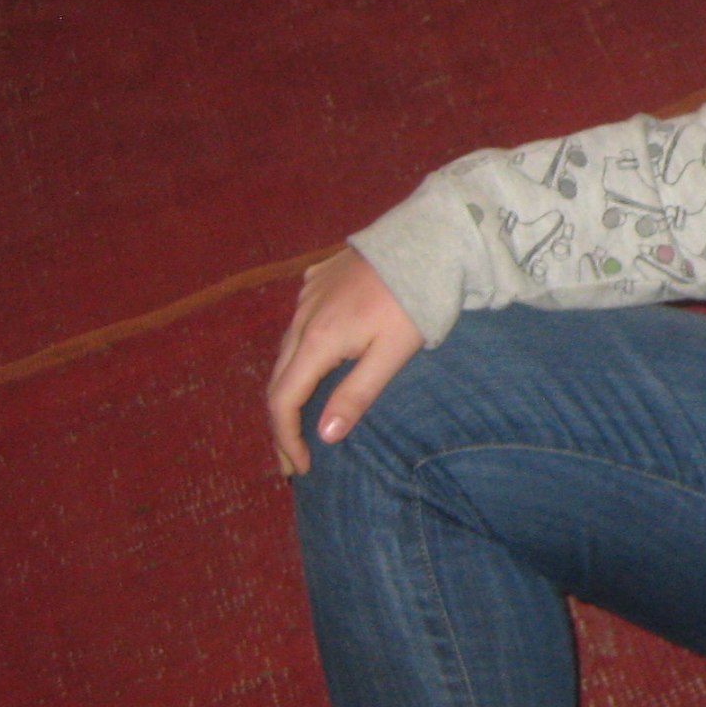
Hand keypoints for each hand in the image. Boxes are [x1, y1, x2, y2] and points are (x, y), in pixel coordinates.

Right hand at [265, 248, 424, 477]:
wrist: (427, 238)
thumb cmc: (416, 300)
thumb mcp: (393, 353)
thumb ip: (357, 394)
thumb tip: (324, 436)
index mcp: (316, 340)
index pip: (283, 402)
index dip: (285, 439)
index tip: (299, 468)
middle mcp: (301, 317)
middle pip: (278, 379)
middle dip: (282, 423)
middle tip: (293, 457)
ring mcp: (306, 295)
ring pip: (286, 350)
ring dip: (289, 387)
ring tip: (301, 418)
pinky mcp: (316, 278)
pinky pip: (298, 324)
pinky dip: (300, 353)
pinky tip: (315, 365)